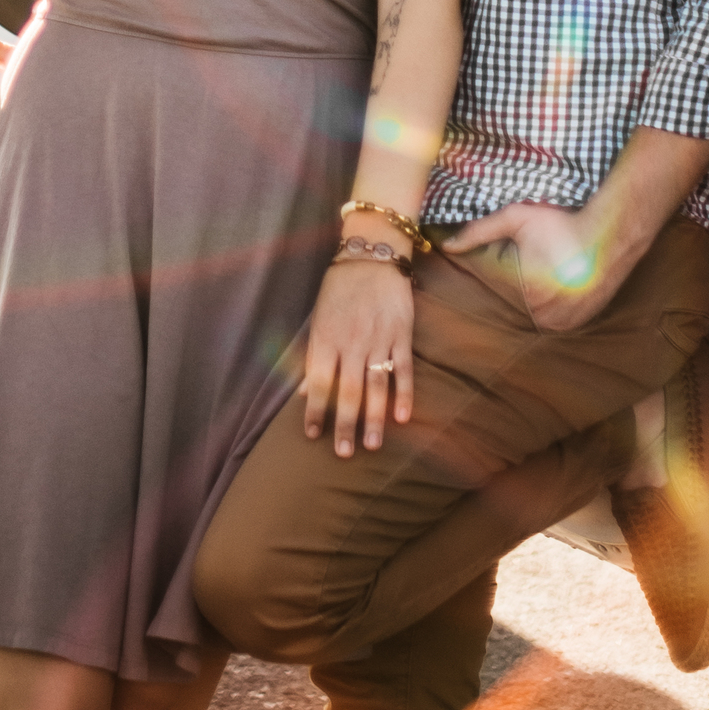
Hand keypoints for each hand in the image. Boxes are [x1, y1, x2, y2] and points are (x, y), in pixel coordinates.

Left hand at [301, 260, 414, 456]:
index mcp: (327, 338)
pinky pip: (404, 369)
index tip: (313, 436)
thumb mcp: (319, 317)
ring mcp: (379, 339)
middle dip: (345, 424)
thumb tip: (304, 391)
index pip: (319, 382)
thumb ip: (313, 356)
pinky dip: (404, 394)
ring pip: (376, 386)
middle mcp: (352, 343)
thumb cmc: (340, 287)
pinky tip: (402, 417)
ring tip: (373, 446)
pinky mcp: (402, 334)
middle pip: (347, 391)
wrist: (372, 255)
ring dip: (374, 418)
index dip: (315, 411)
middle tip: (343, 454)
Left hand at [456, 199, 614, 333]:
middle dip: (514, 279)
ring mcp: (561, 323)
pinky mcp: (576, 324)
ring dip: (530, 294)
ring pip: (530, 310)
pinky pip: (551, 317)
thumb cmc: (563, 223)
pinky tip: (555, 283)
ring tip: (546, 268)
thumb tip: (447, 246)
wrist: (611, 235)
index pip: (494, 283)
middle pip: (511, 298)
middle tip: (534, 258)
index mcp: (524, 291)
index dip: (498, 263)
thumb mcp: (517, 219)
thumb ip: (479, 232)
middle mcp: (542, 314)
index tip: (514, 252)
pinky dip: (548, 304)